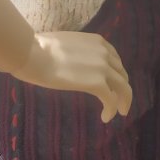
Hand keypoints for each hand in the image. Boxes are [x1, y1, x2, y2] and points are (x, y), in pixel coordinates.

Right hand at [12, 30, 132, 121]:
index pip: (115, 59)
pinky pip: (111, 100)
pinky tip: (105, 118)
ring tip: (120, 112)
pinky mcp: (97, 83)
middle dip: (122, 88)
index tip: (113, 84)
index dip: (116, 73)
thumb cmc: (43, 49)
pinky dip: (112, 110)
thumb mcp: (69, 44)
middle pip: (122, 74)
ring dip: (123, 101)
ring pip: (123, 87)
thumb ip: (79, 51)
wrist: (35, 55)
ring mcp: (103, 68)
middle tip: (120, 100)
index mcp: (98, 41)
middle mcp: (105, 53)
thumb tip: (73, 60)